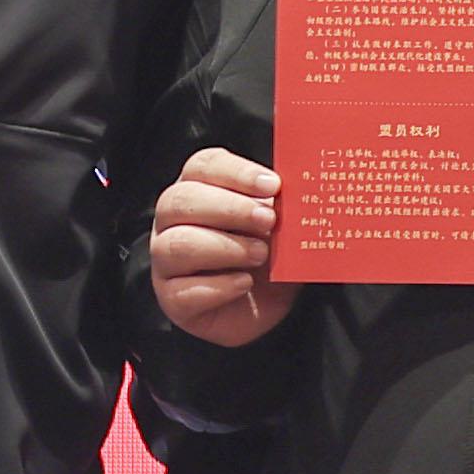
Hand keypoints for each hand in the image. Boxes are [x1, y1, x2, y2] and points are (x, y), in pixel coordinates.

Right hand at [152, 145, 283, 344]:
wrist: (266, 306)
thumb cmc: (268, 255)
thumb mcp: (281, 224)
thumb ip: (284, 203)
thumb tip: (307, 187)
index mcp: (199, 191)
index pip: (202, 167)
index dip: (236, 173)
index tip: (273, 185)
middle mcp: (173, 222)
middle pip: (180, 201)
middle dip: (229, 208)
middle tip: (269, 220)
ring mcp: (166, 262)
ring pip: (176, 245)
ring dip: (225, 247)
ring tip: (262, 254)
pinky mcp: (172, 299)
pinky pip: (183, 291)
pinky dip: (219, 286)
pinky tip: (245, 283)